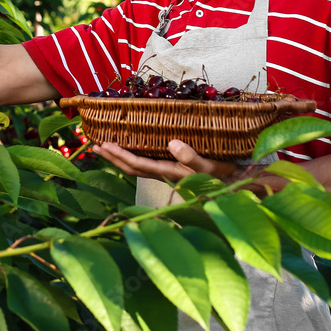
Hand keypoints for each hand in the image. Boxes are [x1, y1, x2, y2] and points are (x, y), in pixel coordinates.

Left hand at [92, 139, 240, 182]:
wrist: (237, 186)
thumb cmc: (223, 175)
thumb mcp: (210, 166)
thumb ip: (191, 157)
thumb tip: (171, 143)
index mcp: (169, 173)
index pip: (138, 164)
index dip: (120, 155)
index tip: (104, 145)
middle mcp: (164, 175)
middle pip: (131, 168)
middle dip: (112, 158)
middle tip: (94, 146)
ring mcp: (167, 174)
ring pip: (137, 167)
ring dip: (119, 158)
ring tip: (104, 147)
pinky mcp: (172, 171)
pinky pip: (146, 164)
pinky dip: (133, 157)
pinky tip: (129, 151)